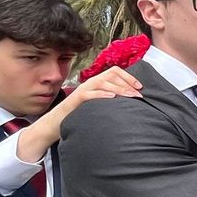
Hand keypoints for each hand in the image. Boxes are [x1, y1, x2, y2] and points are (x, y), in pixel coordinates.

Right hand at [17, 67, 142, 162]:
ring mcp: (83, 90)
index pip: (115, 72)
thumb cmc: (80, 115)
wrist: (56, 124)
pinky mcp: (76, 100)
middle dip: (127, 83)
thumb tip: (130, 102)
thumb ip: (110, 100)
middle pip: (111, 74)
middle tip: (139, 95)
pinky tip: (112, 98)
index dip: (129, 77)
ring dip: (119, 88)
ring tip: (130, 96)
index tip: (141, 87)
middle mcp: (90, 83)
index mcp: (97, 83)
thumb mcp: (98, 105)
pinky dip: (101, 94)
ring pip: (102, 82)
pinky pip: (89, 94)